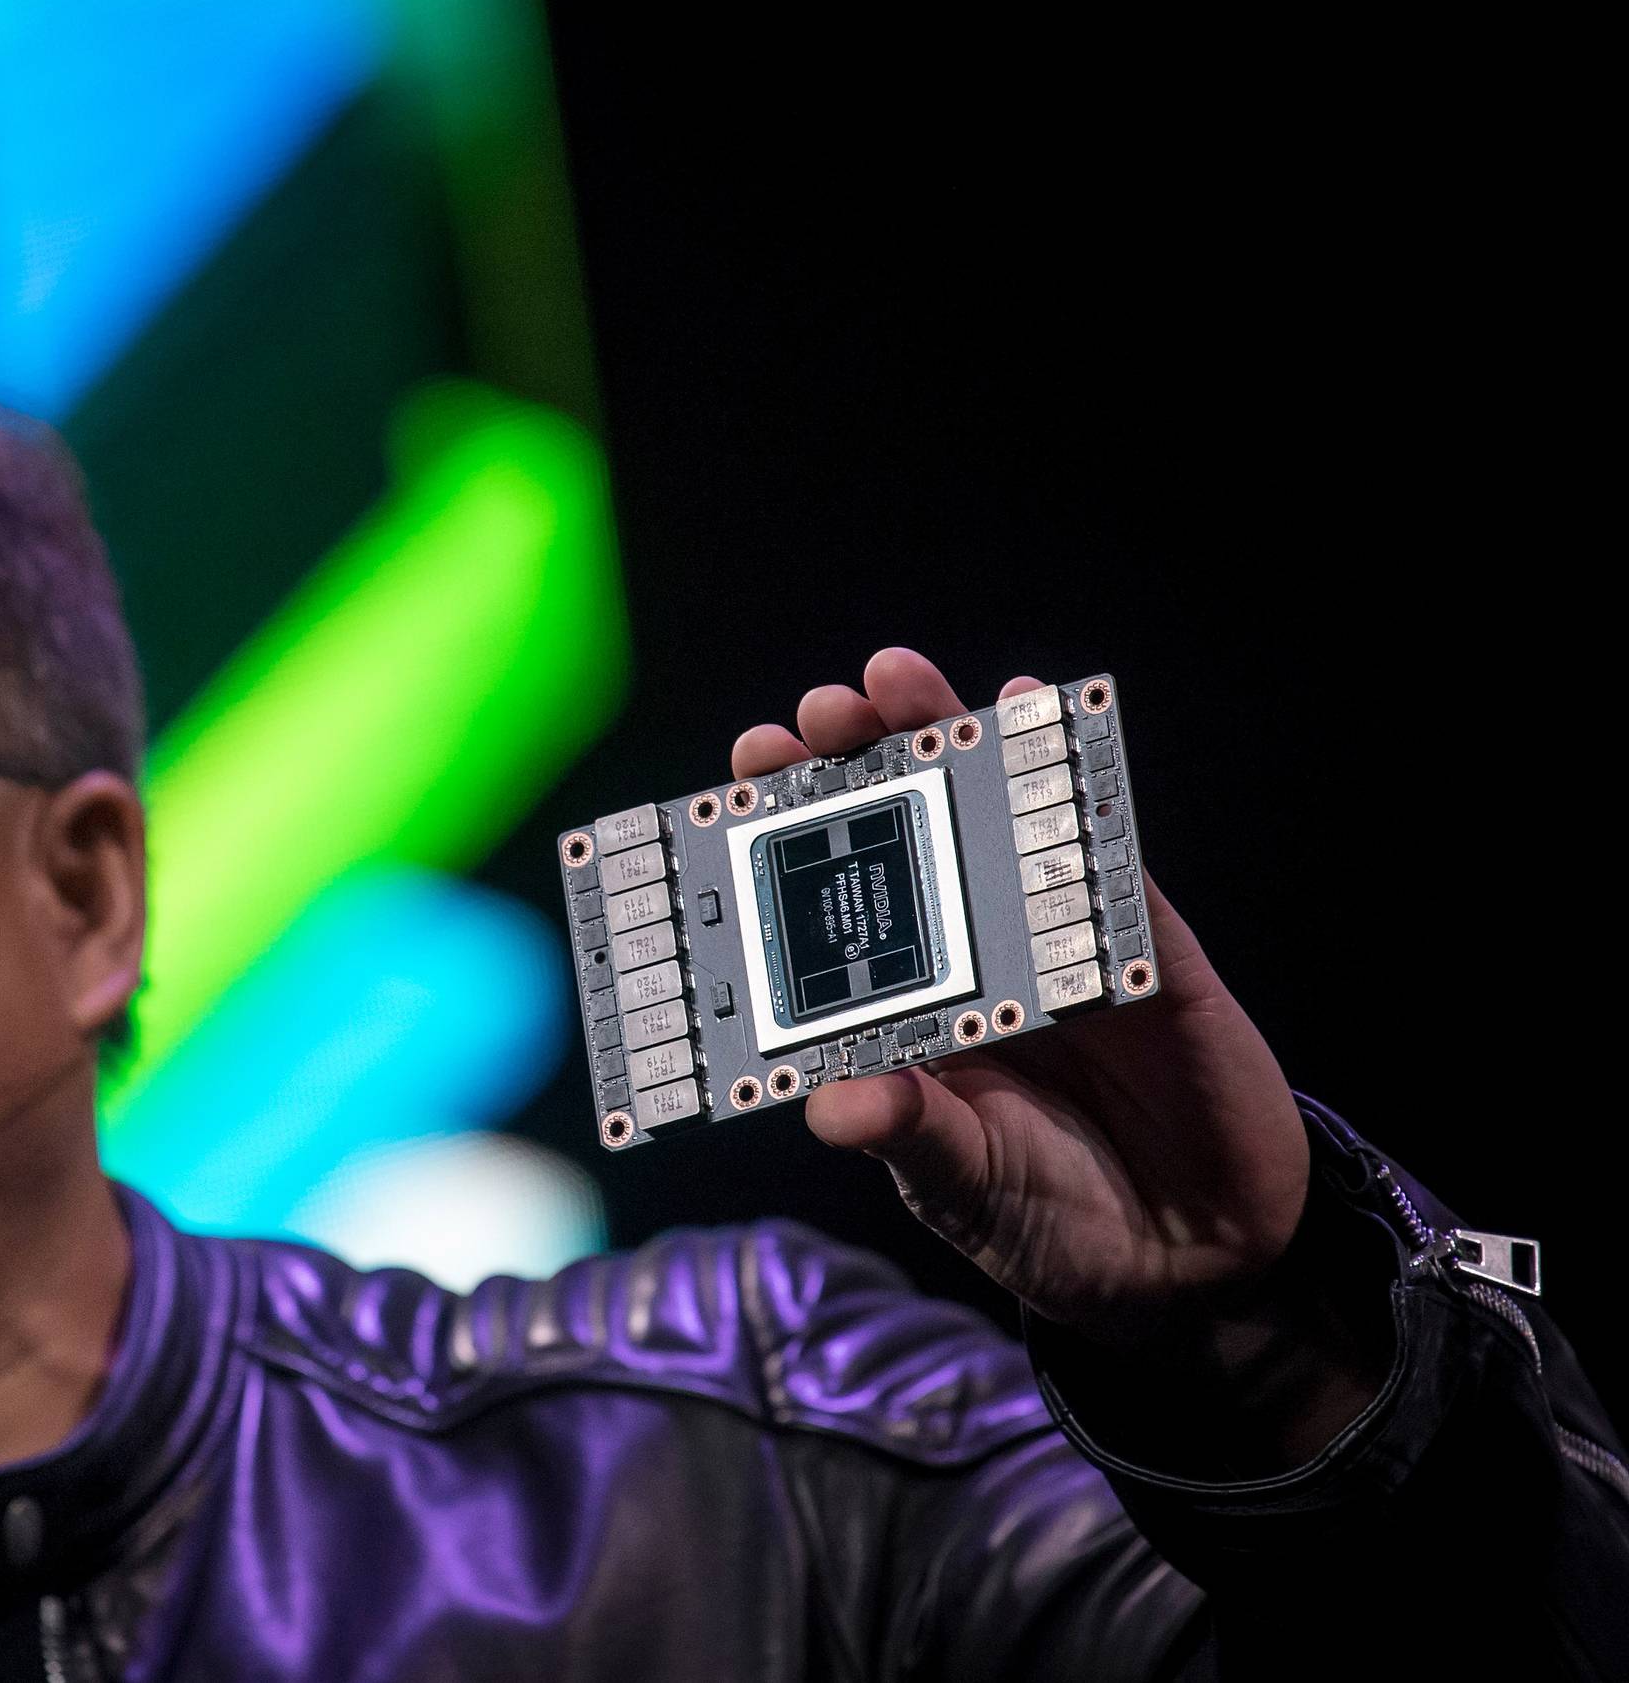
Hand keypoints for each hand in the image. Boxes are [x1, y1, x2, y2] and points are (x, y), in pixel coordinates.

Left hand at [733, 648, 1311, 1352]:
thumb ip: (913, 1138)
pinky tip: (1031, 706)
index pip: (826, 905)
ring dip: (943, 733)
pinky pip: (1099, 849)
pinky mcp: (1142, 942)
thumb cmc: (1054, 1220)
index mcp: (901, 1009)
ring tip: (892, 677)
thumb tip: (835, 1105)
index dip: (784, 840)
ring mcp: (1051, 938)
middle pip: (895, 834)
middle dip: (851, 762)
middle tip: (812, 714)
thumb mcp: (969, 1186)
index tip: (741, 779)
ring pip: (987, 817)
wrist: (1198, 1263)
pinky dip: (1067, 778)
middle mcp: (965, 956)